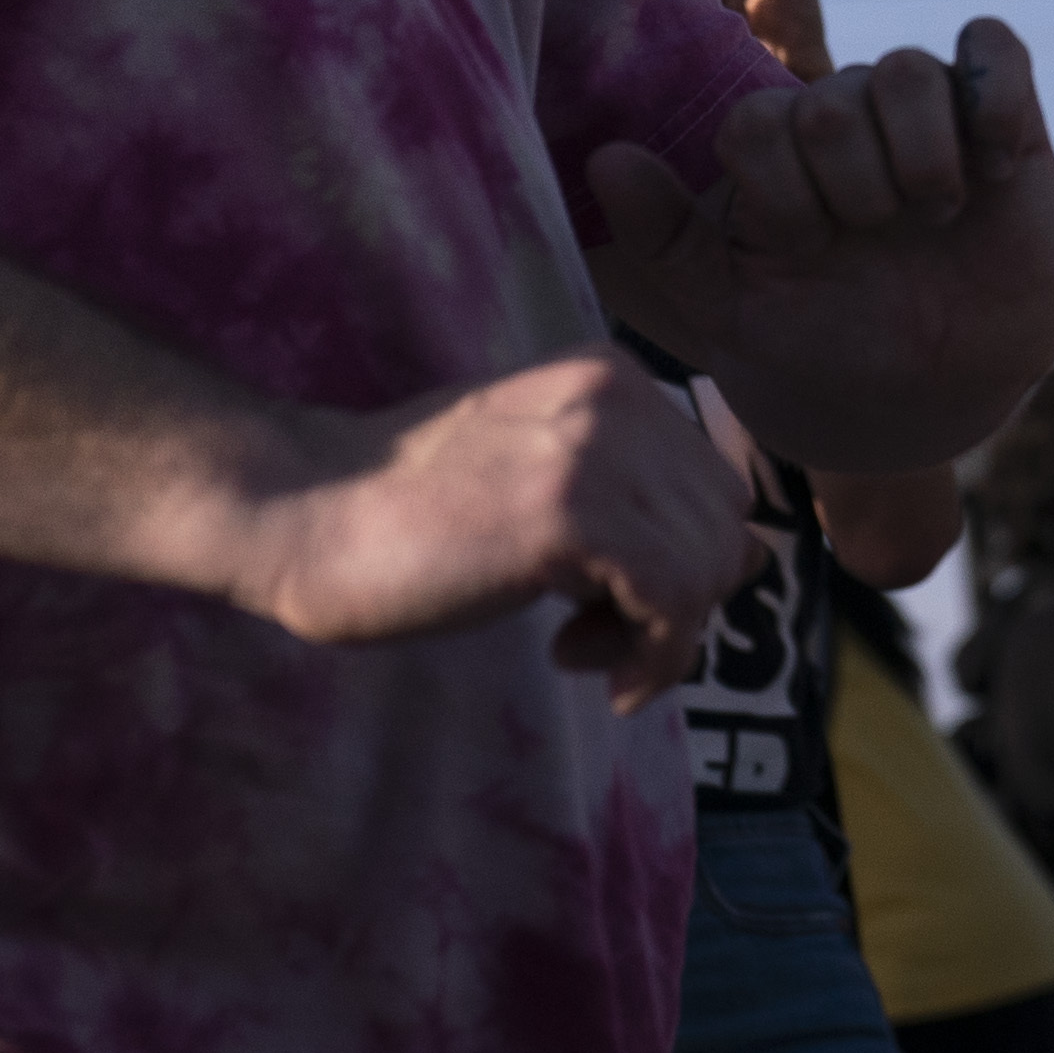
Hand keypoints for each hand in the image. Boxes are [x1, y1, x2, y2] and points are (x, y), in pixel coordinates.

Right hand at [216, 354, 762, 704]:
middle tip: (597, 640)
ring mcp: (595, 450)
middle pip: (722, 526)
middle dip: (679, 603)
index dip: (683, 564)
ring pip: (708, 568)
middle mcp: (615, 397)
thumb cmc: (407, 514)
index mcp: (610, 378)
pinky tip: (595, 674)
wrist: (301, 511)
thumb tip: (752, 560)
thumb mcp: (544, 483)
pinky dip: (655, 657)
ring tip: (581, 653)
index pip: (711, 485)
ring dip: (659, 638)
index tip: (613, 607)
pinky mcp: (571, 513)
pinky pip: (675, 601)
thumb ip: (636, 504)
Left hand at [585, 17, 1053, 475]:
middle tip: (877, 240)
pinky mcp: (1003, 117)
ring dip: (920, 159)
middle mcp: (845, 121)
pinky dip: (993, 92)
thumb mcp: (735, 315)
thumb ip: (668, 243)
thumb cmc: (824, 350)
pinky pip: (993, 48)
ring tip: (935, 215)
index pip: (756, 125)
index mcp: (775, 155)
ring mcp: (925, 116)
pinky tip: (996, 164)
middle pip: (828, 103)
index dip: (783, 195)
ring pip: (904, 70)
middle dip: (853, 191)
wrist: (936, 395)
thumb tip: (604, 158)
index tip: (809, 253)